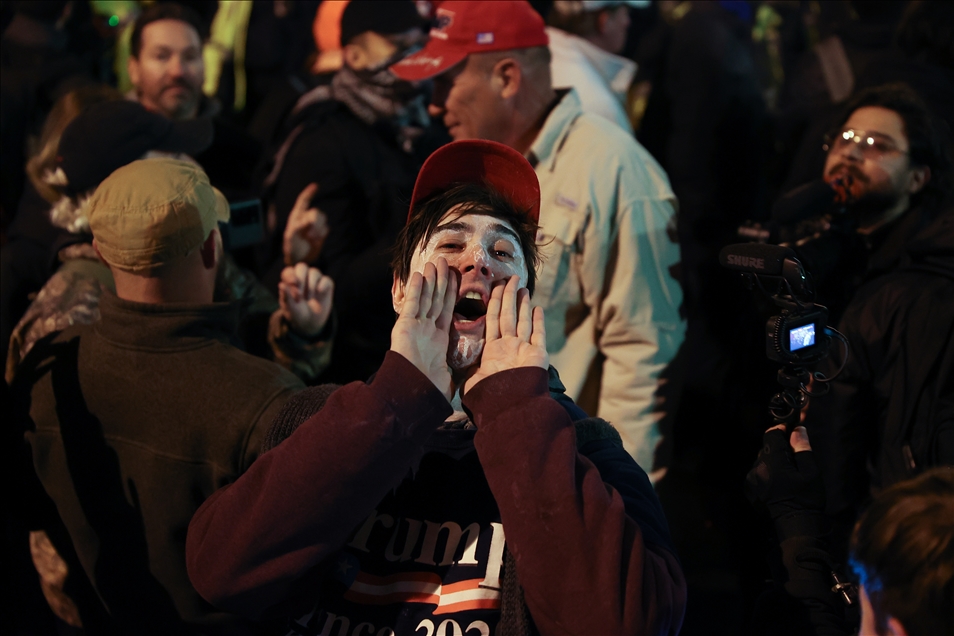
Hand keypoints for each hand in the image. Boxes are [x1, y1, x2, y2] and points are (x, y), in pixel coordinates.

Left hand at [278, 263, 333, 337]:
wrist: (310, 322)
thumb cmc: (297, 313)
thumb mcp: (290, 307)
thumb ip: (286, 296)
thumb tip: (281, 284)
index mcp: (290, 280)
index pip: (289, 272)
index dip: (290, 277)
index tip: (292, 285)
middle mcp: (303, 277)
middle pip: (302, 267)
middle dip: (301, 278)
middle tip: (300, 293)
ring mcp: (315, 280)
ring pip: (314, 272)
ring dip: (311, 285)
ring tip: (309, 298)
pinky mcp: (327, 285)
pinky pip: (326, 280)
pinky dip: (322, 284)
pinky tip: (319, 291)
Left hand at [283, 183, 328, 265]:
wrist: (298, 259)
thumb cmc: (291, 247)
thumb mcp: (291, 237)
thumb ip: (299, 227)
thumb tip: (309, 220)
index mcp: (297, 216)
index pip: (303, 200)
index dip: (309, 192)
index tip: (315, 186)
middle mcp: (306, 218)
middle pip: (316, 212)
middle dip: (315, 220)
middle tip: (311, 233)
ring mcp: (315, 225)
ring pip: (322, 219)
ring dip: (318, 229)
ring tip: (311, 239)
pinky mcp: (321, 233)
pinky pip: (326, 229)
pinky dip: (321, 235)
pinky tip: (315, 242)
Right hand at [390, 258, 456, 401]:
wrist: (412, 394)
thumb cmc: (429, 389)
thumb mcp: (448, 376)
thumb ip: (455, 368)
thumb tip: (469, 374)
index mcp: (437, 339)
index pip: (446, 310)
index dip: (451, 293)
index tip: (455, 278)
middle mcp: (426, 330)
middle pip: (436, 299)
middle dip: (440, 280)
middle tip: (444, 262)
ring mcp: (415, 326)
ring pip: (426, 298)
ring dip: (430, 280)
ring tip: (434, 262)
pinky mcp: (405, 326)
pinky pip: (413, 304)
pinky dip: (416, 289)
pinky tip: (419, 275)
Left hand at [463, 276, 547, 394]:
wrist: (508, 409)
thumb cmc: (488, 396)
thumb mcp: (471, 380)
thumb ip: (467, 367)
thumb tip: (454, 363)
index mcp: (493, 349)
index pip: (493, 319)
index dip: (494, 302)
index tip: (495, 287)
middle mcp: (509, 347)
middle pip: (509, 315)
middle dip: (510, 296)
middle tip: (512, 279)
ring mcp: (524, 350)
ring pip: (524, 321)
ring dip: (524, 304)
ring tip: (524, 288)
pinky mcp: (537, 355)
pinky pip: (538, 334)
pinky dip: (538, 321)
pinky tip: (537, 307)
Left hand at [745, 425, 824, 521]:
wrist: (796, 525)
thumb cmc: (806, 498)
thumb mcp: (810, 471)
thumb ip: (801, 448)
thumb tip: (797, 429)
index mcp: (772, 461)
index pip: (771, 434)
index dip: (782, 430)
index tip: (792, 432)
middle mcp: (757, 467)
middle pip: (766, 447)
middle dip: (780, 448)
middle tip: (795, 457)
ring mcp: (751, 478)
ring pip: (762, 460)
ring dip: (773, 461)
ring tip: (788, 473)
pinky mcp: (750, 488)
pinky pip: (759, 472)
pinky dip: (768, 472)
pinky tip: (779, 482)